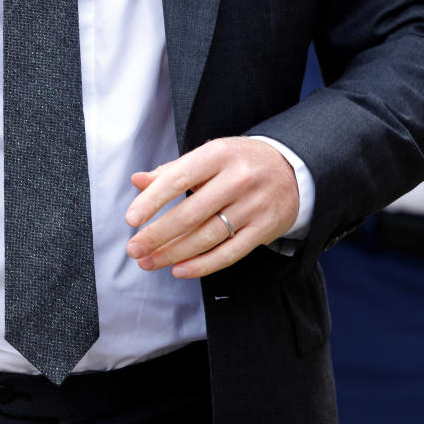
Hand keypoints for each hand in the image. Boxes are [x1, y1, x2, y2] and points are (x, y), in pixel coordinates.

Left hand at [125, 137, 298, 277]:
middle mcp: (238, 179)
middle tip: (134, 249)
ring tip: (149, 261)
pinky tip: (179, 269)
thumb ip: (172, 170)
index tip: (131, 219)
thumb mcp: (209, 156)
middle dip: (157, 235)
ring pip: (207, 237)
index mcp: (218, 154)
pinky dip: (202, 265)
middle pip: (191, 214)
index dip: (153, 201)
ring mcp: (253, 206)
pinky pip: (229, 253)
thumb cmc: (239, 162)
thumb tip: (137, 181)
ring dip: (173, 253)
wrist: (292, 169)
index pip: (179, 179)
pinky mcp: (264, 229)